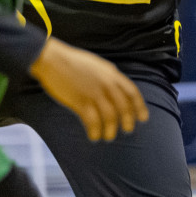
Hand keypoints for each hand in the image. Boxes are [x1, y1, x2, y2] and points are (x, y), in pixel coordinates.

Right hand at [29, 39, 147, 142]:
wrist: (52, 59)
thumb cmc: (73, 62)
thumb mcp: (98, 65)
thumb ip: (109, 76)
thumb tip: (117, 86)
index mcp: (112, 74)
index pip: (132, 93)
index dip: (139, 107)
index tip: (143, 118)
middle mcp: (107, 84)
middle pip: (123, 107)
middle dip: (127, 121)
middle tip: (128, 130)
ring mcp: (94, 93)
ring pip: (110, 116)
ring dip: (111, 129)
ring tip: (108, 137)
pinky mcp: (80, 101)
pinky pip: (92, 120)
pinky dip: (95, 131)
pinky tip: (94, 136)